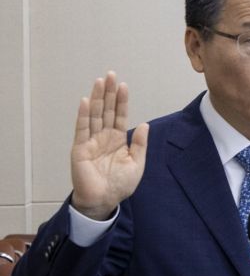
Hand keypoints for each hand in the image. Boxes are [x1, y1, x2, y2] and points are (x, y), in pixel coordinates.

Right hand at [70, 71, 148, 219]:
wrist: (105, 201)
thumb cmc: (120, 185)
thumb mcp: (136, 163)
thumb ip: (140, 144)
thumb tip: (144, 124)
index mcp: (117, 140)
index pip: (119, 115)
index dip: (121, 101)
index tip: (123, 85)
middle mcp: (103, 137)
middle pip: (105, 110)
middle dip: (108, 93)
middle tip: (110, 75)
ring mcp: (91, 141)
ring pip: (94, 115)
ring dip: (96, 98)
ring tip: (100, 82)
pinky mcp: (80, 149)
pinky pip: (82, 129)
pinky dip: (83, 115)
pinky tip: (85, 101)